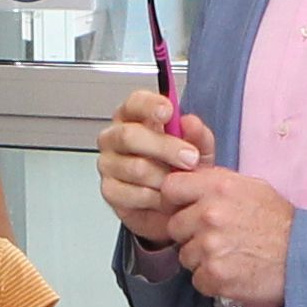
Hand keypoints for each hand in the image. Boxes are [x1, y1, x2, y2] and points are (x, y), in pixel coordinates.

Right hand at [96, 90, 203, 245]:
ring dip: (165, 178)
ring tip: (181, 183)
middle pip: (129, 136)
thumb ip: (197, 135)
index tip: (169, 112)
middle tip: (190, 159)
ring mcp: (108, 164)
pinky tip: (167, 197)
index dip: (150, 105)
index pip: (135, 103)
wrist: (175, 203)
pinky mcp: (110, 191)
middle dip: (165, 148)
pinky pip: (133, 194)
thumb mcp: (198, 149)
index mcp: (135, 117)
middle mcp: (115, 137)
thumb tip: (190, 123)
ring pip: (136, 168)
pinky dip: (156, 198)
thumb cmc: (179, 167)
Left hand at [162, 165, 293, 306]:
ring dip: (201, 259)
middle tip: (216, 238)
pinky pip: (198, 279)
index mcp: (217, 187)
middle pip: (174, 227)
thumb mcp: (251, 187)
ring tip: (229, 256)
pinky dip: (212, 280)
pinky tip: (232, 272)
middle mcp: (210, 214)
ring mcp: (210, 247)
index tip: (183, 209)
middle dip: (190, 234)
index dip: (174, 201)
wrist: (305, 256)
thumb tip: (187, 180)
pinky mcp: (215, 276)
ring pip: (185, 256)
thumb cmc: (280, 222)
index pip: (170, 188)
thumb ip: (215, 183)